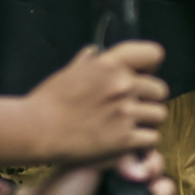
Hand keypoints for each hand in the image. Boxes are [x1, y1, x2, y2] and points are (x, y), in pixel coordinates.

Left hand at [0, 155, 168, 194]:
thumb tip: (142, 172)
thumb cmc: (60, 189)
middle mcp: (126, 186)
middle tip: (151, 191)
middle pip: (160, 182)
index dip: (153, 163)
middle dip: (162, 186)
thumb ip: (117, 157)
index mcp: (118, 166)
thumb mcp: (88, 162)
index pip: (149, 160)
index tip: (144, 169)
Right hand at [9, 39, 167, 168]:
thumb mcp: (67, 73)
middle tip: (132, 109)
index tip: (142, 76)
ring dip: (148, 122)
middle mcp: (122, 85)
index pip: (153, 54)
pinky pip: (152, 138)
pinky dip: (143, 143)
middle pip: (160, 90)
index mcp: (110, 65)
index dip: (151, 66)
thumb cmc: (46, 102)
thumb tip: (95, 52)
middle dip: (149, 100)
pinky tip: (127, 142)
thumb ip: (87, 62)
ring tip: (129, 126)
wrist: (34, 130)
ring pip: (160, 115)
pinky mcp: (124, 138)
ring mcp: (125, 112)